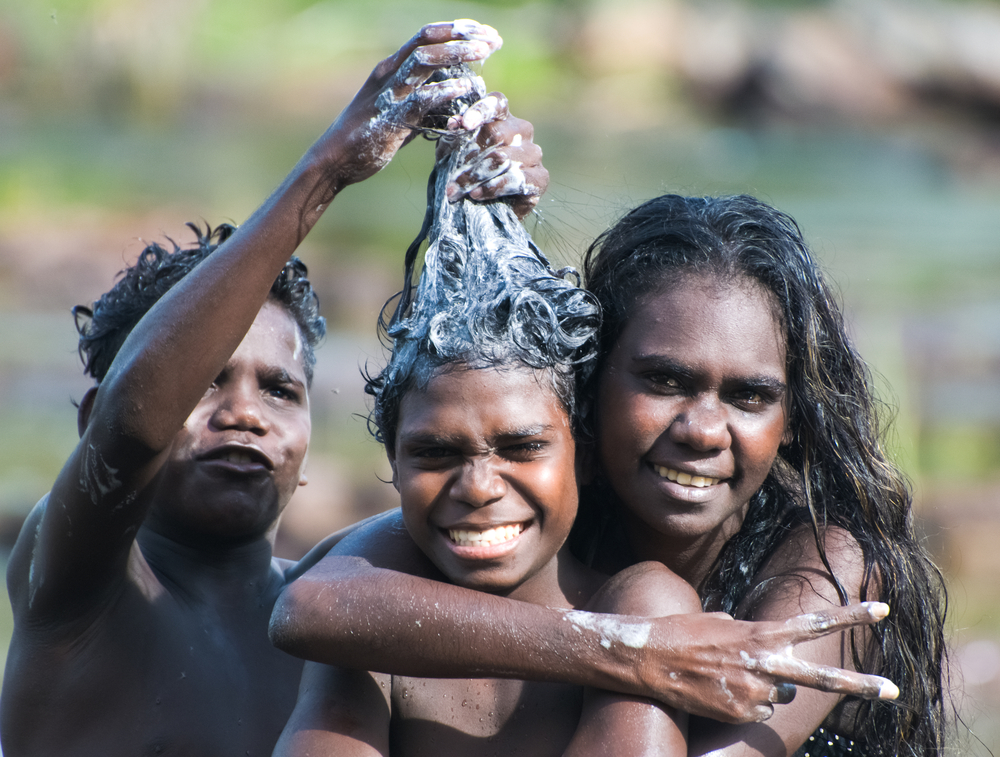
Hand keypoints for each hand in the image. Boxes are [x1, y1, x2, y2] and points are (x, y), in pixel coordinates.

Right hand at [307, 20, 501, 190]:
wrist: (336, 160)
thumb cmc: (369, 136)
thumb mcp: (401, 111)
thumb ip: (424, 101)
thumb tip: (454, 98)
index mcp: (392, 68)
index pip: (426, 36)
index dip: (457, 30)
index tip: (485, 33)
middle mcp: (390, 74)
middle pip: (428, 41)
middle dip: (462, 37)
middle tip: (493, 40)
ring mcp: (389, 94)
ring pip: (423, 62)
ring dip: (456, 55)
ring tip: (484, 54)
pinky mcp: (390, 119)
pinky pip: (420, 100)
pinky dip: (444, 92)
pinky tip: (465, 89)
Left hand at [441, 92, 548, 218]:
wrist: (480, 210)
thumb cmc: (466, 175)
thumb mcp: (452, 154)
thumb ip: (453, 137)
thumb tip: (455, 124)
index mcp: (502, 118)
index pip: (497, 103)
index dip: (481, 111)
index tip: (465, 125)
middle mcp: (522, 131)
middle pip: (496, 134)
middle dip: (469, 158)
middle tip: (451, 178)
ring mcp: (534, 154)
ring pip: (504, 158)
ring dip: (476, 176)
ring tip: (456, 191)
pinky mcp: (540, 178)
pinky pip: (517, 179)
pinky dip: (493, 188)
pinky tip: (477, 195)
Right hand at [640, 602, 898, 722]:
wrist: (646, 660)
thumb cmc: (680, 632)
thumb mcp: (721, 622)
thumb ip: (751, 634)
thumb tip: (768, 653)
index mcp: (760, 634)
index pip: (814, 623)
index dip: (851, 617)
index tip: (883, 611)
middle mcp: (763, 665)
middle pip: (820, 679)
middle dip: (859, 685)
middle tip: (893, 689)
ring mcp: (753, 693)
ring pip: (779, 694)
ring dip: (765, 685)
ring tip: (729, 673)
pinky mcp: (739, 715)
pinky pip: (757, 711)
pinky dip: (745, 702)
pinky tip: (720, 691)